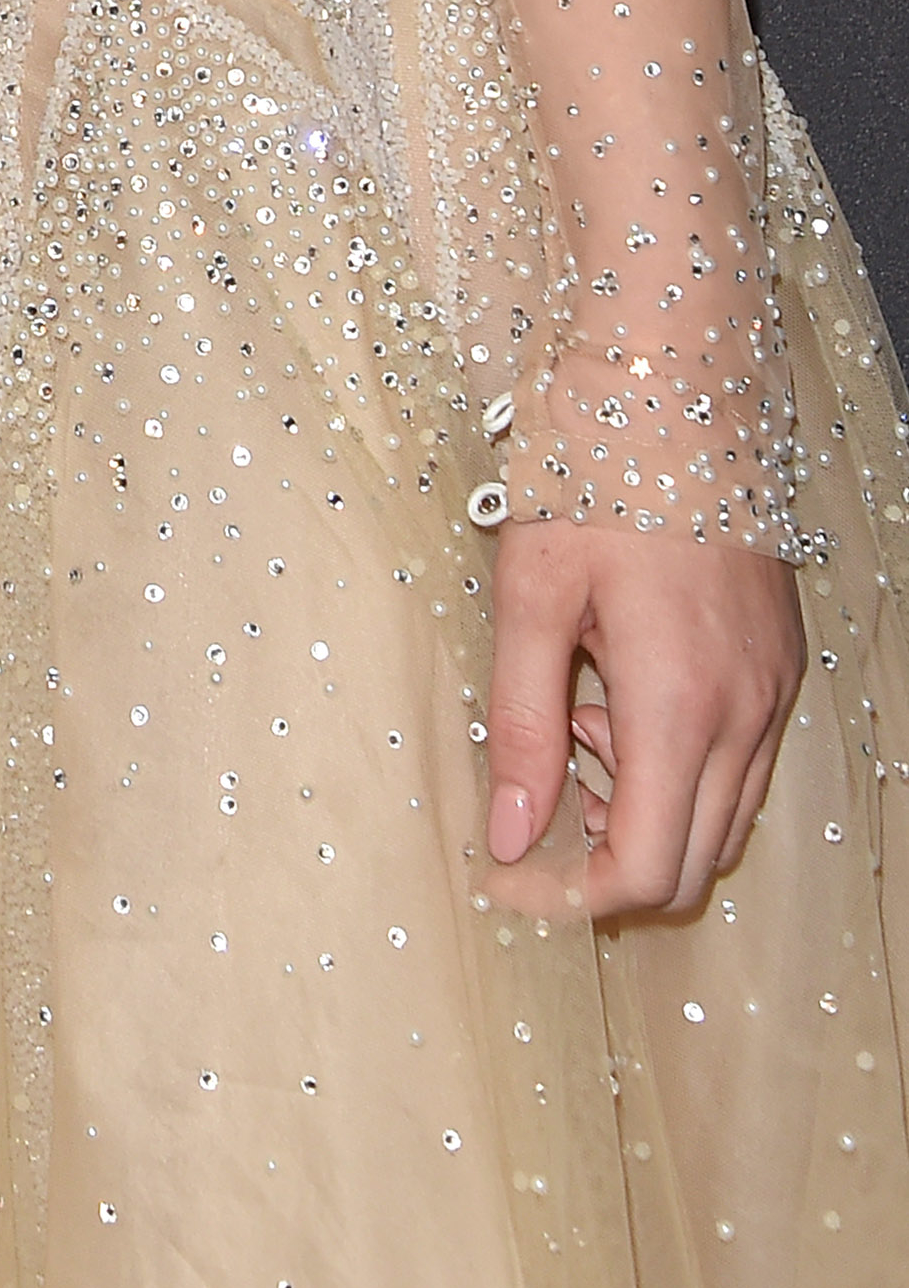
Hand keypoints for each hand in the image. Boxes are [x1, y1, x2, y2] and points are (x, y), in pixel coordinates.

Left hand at [482, 510, 802, 918]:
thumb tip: (508, 833)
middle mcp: (746, 716)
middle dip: (611, 858)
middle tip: (539, 791)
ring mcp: (774, 693)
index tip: (509, 874)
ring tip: (575, 719)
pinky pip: (742, 764)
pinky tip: (620, 692)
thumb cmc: (593, 480)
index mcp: (680, 707)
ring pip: (724, 818)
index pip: (648, 867)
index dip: (574, 895)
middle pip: (694, 862)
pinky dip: (680, 766)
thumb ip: (520, 723)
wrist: (678, 391)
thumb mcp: (532, 595)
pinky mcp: (781, 667)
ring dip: (648, 810)